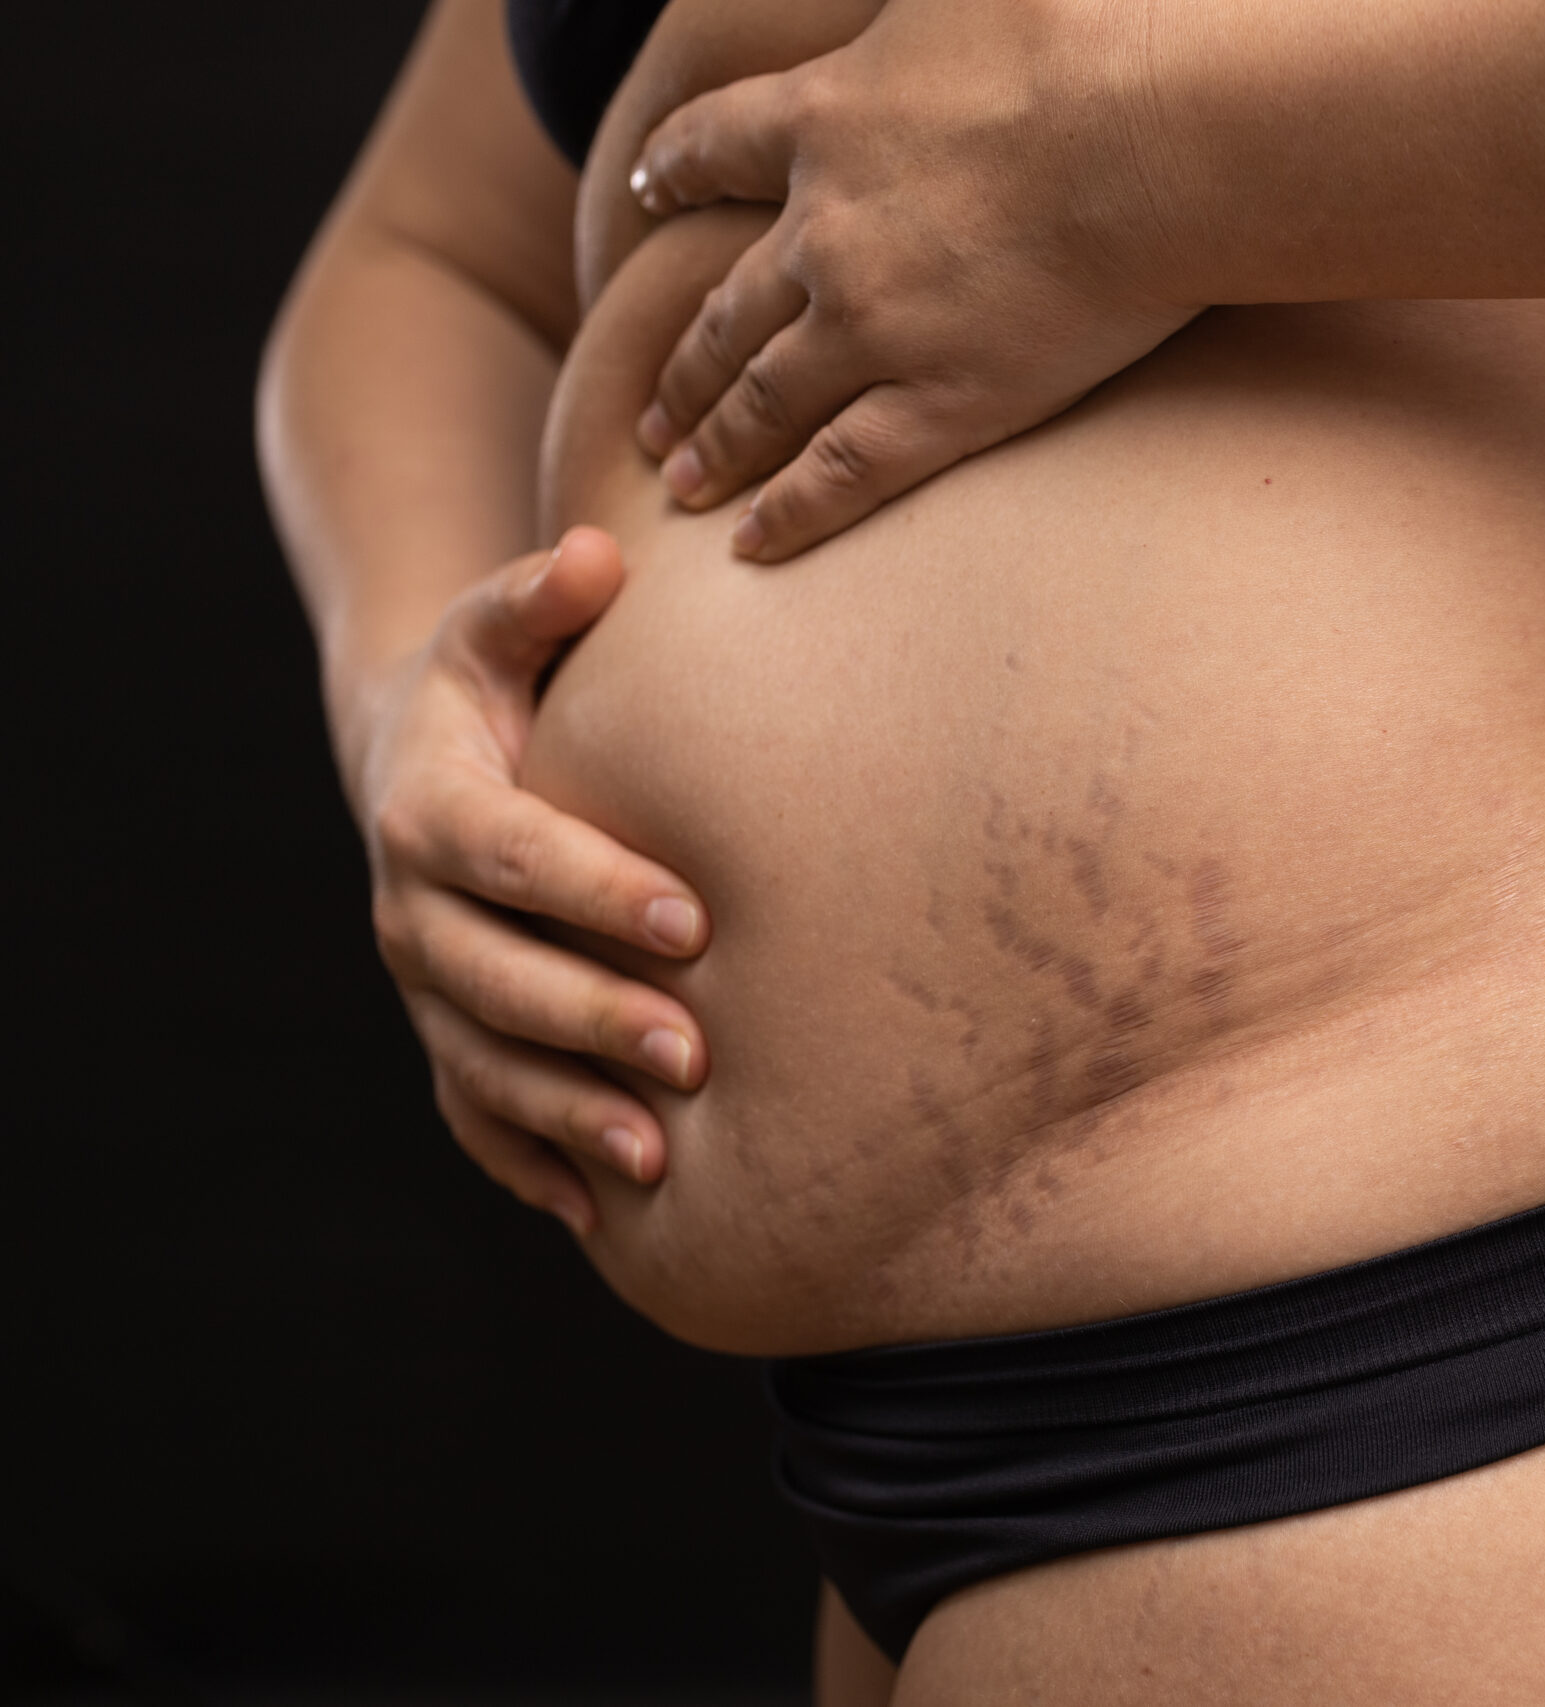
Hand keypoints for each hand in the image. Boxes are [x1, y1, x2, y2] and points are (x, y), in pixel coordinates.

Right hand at [351, 528, 708, 1233]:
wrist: (418, 761)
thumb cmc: (498, 688)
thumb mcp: (502, 633)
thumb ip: (540, 600)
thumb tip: (594, 555)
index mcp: (434, 808)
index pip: (514, 855)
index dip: (595, 888)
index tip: (691, 917)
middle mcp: (413, 909)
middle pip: (498, 977)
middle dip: (594, 1019)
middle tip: (696, 1055)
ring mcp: (426, 986)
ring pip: (484, 1063)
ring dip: (567, 1113)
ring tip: (658, 1159)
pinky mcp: (445, 1037)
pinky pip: (473, 1113)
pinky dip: (528, 1163)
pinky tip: (601, 1214)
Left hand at [628, 0, 1196, 560]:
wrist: (1154, 134)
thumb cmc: (1084, 33)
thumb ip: (908, 6)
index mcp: (825, 117)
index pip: (717, 146)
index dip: (674, 169)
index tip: (643, 193)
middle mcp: (826, 232)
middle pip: (728, 305)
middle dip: (683, 363)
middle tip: (650, 409)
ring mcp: (875, 327)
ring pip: (764, 399)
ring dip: (714, 444)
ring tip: (678, 482)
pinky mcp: (944, 401)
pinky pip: (844, 470)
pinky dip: (791, 510)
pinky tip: (751, 543)